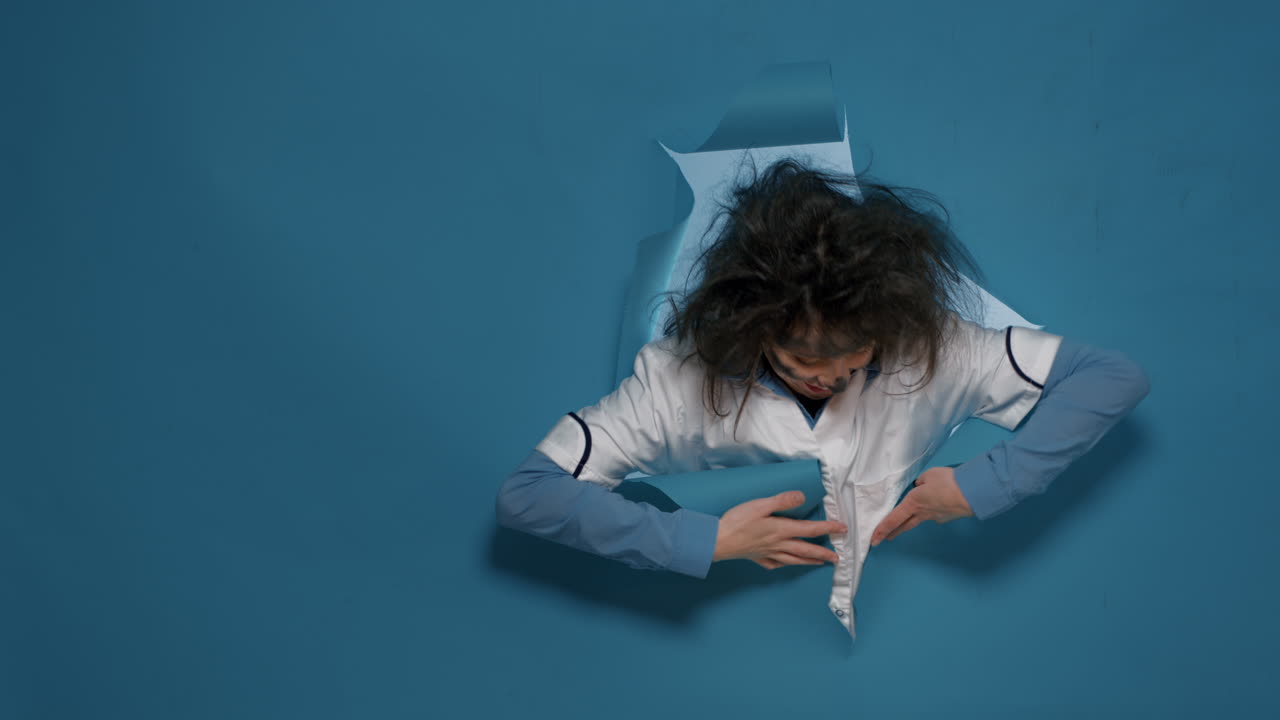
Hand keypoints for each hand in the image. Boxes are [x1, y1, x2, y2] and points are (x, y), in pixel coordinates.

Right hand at [713, 491, 847, 569]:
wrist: (717, 541)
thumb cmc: (737, 522)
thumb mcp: (760, 505)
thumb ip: (782, 500)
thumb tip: (802, 496)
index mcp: (781, 529)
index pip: (810, 529)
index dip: (828, 528)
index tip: (842, 529)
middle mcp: (778, 543)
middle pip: (805, 550)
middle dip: (823, 553)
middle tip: (837, 557)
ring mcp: (768, 552)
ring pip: (793, 559)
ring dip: (809, 561)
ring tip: (819, 563)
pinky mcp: (756, 557)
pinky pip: (774, 563)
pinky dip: (783, 564)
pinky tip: (784, 564)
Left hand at [871, 466, 973, 546]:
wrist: (972, 493)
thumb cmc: (947, 482)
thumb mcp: (928, 476)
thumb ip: (920, 482)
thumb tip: (920, 487)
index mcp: (912, 503)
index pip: (893, 520)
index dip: (882, 530)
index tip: (874, 540)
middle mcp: (922, 514)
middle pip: (903, 525)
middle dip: (893, 532)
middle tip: (884, 539)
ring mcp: (935, 517)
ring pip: (919, 520)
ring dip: (911, 521)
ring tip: (906, 522)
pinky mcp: (947, 517)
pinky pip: (935, 514)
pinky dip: (932, 511)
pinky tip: (936, 505)